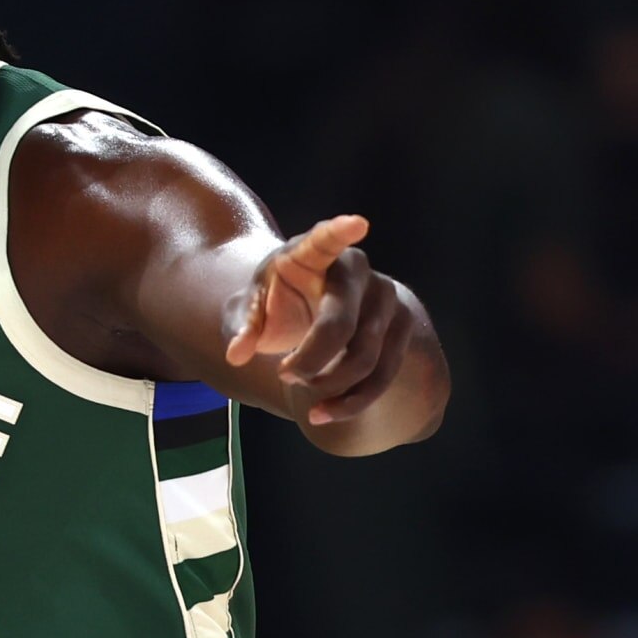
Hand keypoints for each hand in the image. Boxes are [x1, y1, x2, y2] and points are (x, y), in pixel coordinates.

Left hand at [225, 215, 412, 426]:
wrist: (310, 307)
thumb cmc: (277, 302)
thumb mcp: (251, 309)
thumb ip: (241, 326)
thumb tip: (236, 353)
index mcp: (313, 253)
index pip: (326, 240)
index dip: (339, 233)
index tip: (356, 223)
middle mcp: (356, 270)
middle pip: (340, 325)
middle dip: (310, 361)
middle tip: (284, 374)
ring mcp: (386, 297)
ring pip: (366, 356)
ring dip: (329, 385)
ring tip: (298, 389)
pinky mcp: (402, 327)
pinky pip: (384, 374)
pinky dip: (352, 401)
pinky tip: (321, 414)